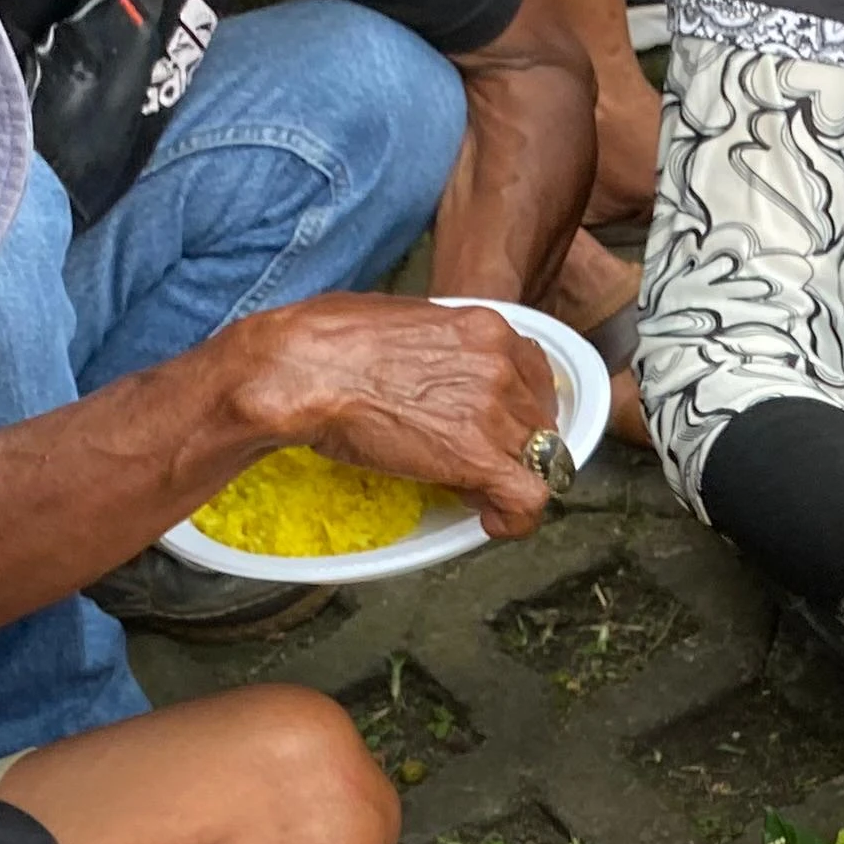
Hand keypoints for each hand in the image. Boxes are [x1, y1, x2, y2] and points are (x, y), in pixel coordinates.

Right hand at [229, 296, 557, 537]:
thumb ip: (438, 345)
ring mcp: (494, 411)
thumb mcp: (402, 322)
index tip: (499, 425)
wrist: (304, 369)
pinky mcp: (478, 456)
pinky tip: (492, 521)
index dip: (520, 406)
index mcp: (484, 328)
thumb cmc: (330, 342)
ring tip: (471, 490)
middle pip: (539, 420)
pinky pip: (528, 499)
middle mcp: (500, 365)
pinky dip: (517, 519)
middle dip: (515, 446)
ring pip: (540, 461)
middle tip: (479, 463)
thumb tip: (434, 369)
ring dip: (509, 480)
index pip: (534, 374)